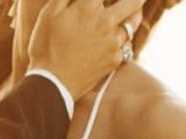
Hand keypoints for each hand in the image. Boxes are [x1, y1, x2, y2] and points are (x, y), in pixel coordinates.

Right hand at [28, 0, 145, 100]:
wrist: (52, 84)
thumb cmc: (45, 47)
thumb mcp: (49, 14)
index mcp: (88, 6)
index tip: (101, 1)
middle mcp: (106, 21)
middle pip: (133, 2)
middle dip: (138, 0)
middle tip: (140, 0)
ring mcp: (113, 41)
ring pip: (133, 23)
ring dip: (133, 15)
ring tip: (134, 11)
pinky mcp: (115, 59)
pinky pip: (126, 44)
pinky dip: (124, 38)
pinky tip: (119, 36)